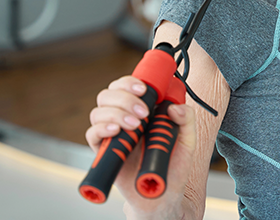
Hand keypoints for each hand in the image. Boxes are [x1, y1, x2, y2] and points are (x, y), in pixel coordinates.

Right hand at [86, 76, 196, 217]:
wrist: (163, 196)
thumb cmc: (174, 167)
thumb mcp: (188, 141)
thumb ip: (187, 119)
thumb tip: (173, 106)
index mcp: (141, 111)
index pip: (126, 86)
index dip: (130, 82)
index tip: (145, 90)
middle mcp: (123, 119)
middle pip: (109, 94)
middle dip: (125, 98)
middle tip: (144, 113)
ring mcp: (112, 135)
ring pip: (98, 111)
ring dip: (116, 112)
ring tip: (136, 126)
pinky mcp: (104, 152)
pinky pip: (92, 134)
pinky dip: (102, 128)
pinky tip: (117, 131)